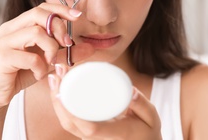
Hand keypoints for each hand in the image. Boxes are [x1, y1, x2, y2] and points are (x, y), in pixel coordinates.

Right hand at [0, 3, 93, 109]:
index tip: (77, 17)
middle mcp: (10, 28)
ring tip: (51, 62)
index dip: (61, 9)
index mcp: (20, 25)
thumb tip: (91, 48)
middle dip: (58, 27)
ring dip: (51, 49)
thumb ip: (67, 53)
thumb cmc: (20, 73)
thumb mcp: (48, 61)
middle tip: (66, 44)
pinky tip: (38, 74)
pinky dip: (39, 66)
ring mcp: (4, 42)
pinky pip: (28, 56)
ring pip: (35, 32)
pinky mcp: (1, 57)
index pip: (42, 8)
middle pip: (38, 13)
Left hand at [48, 64, 162, 139]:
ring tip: (55, 77)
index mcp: (115, 136)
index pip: (90, 128)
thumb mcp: (151, 117)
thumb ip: (142, 104)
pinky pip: (70, 121)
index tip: (63, 92)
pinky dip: (61, 105)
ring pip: (67, 123)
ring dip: (57, 101)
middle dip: (58, 99)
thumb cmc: (147, 131)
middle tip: (57, 74)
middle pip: (70, 124)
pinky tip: (59, 89)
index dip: (72, 112)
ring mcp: (90, 139)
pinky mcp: (86, 134)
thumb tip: (131, 90)